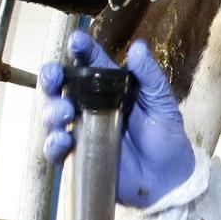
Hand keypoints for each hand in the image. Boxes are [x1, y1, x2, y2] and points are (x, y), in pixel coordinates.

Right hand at [40, 31, 195, 207]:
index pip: (88, 63)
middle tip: (54, 76)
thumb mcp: (162, 103)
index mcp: (108, 87)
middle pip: (60, 86)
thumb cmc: (165, 136)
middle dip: (51, 77)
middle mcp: (89, 106)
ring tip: (65, 113)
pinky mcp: (78, 156)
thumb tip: (139, 47)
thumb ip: (150, 77)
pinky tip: (63, 140)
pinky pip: (56, 150)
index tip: (77, 41)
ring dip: (51, 110)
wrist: (169, 177)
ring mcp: (81, 131)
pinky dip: (53, 144)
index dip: (80, 50)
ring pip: (53, 115)